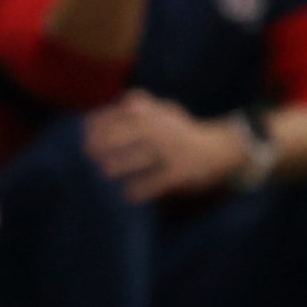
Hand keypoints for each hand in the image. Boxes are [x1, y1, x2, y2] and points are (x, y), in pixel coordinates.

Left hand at [85, 92, 249, 202]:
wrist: (220, 148)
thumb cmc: (177, 131)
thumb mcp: (158, 113)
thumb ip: (128, 115)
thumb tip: (87, 123)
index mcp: (158, 113)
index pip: (123, 113)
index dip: (101, 124)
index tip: (86, 135)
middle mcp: (165, 128)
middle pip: (130, 133)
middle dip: (106, 143)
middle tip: (90, 153)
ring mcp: (175, 150)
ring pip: (143, 156)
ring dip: (120, 164)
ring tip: (106, 171)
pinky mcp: (183, 171)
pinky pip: (160, 181)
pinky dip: (143, 188)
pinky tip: (130, 194)